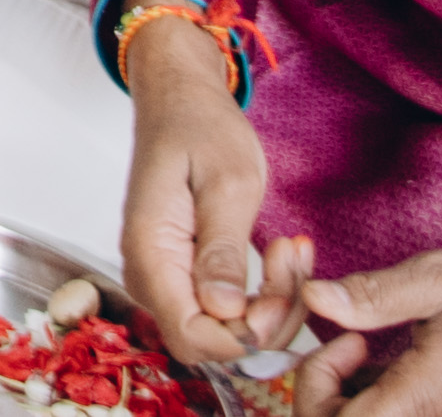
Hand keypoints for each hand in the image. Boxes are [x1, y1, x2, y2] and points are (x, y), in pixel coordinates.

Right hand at [120, 21, 316, 382]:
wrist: (180, 99)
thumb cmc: (200, 126)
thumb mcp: (227, 181)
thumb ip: (222, 250)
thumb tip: (227, 313)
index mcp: (151, 251)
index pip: (193, 335)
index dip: (245, 333)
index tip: (281, 289)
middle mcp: (149, 274)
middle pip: (210, 342)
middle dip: (265, 320)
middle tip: (292, 262)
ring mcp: (163, 277)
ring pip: (221, 330)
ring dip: (270, 305)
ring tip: (293, 251)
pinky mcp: (182, 274)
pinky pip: (224, 310)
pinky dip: (262, 295)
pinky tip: (282, 257)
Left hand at [287, 243, 441, 416]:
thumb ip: (375, 296)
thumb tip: (315, 298)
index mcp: (431, 396)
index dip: (317, 387)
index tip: (339, 341)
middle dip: (331, 391)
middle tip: (351, 341)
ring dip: (361, 396)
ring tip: (376, 345)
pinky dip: (392, 399)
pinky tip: (402, 360)